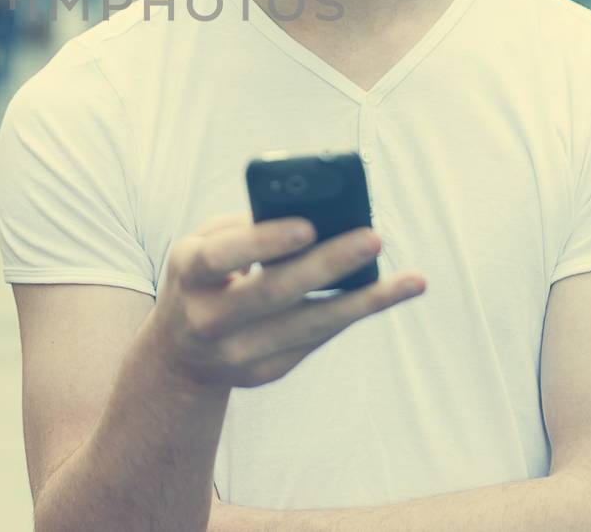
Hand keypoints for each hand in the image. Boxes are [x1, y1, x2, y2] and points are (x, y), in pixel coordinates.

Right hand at [147, 213, 425, 392]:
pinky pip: (315, 339)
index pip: (221, 257)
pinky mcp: (266, 373)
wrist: (180, 354)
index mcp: (189, 274)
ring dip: (363, 302)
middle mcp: (208, 319)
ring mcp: (237, 354)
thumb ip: (245, 228)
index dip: (262, 242)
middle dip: (327, 265)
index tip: (307, 226)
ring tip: (410, 281)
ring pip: (308, 326)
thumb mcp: (204, 245)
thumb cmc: (204, 278)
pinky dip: (350, 312)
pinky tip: (385, 295)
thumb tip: (316, 218)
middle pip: (273, 294)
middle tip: (372, 238)